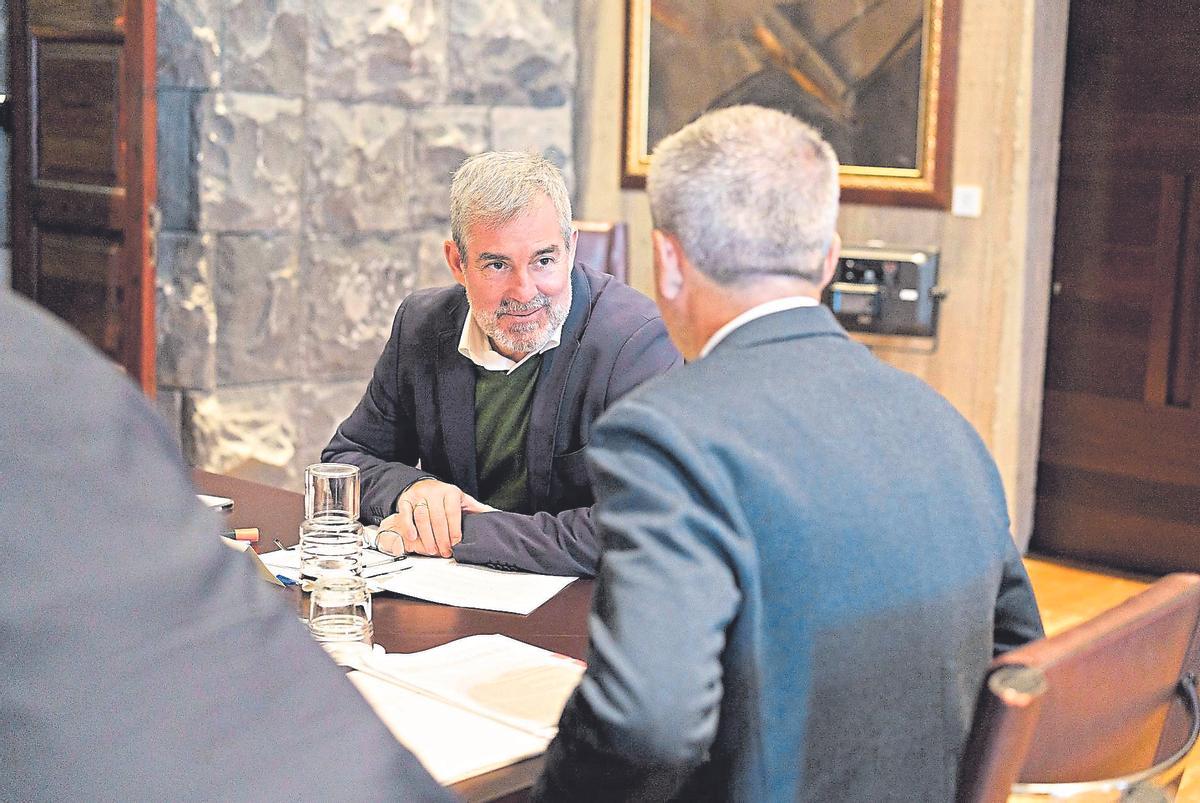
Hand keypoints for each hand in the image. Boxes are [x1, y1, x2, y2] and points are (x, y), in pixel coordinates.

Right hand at [376, 479, 494, 557]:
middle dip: (441, 538)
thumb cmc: (445, 497)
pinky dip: (408, 527)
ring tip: (431, 550)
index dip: (454, 530)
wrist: (424, 485)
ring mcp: (419, 496)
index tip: (456, 544)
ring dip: (427, 536)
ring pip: (422, 517)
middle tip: (444, 552)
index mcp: (451, 492)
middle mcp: (435, 492)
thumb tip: (497, 516)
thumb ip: (478, 509)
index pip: (453, 513)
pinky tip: (413, 538)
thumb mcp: (463, 500)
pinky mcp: (406, 500)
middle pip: (437, 518)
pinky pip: (406, 514)